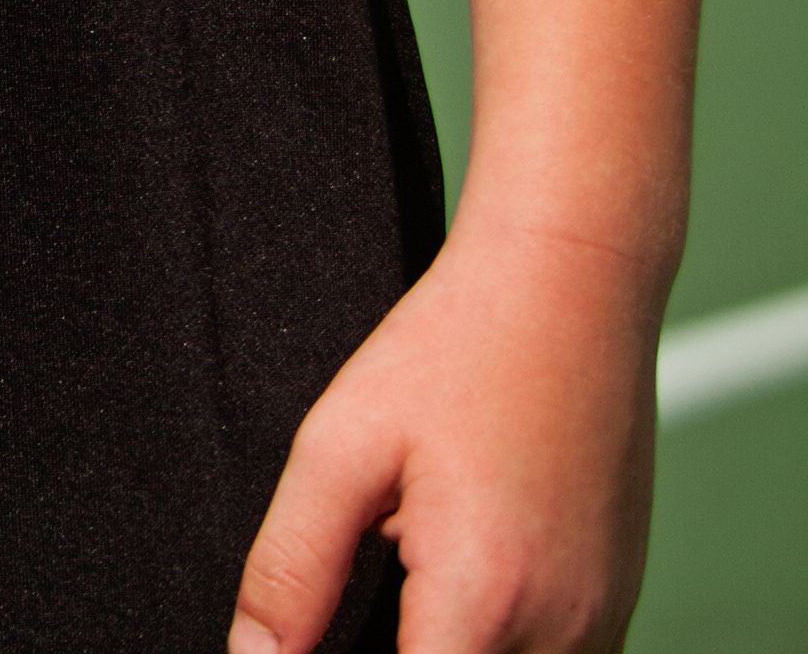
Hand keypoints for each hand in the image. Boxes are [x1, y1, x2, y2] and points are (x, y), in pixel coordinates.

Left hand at [229, 216, 666, 653]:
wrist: (571, 291)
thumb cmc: (460, 350)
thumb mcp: (338, 449)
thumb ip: (290, 569)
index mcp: (483, 600)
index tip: (312, 643)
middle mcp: (562, 631)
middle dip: (402, 649)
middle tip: (366, 584)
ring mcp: (603, 623)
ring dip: (449, 646)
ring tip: (409, 571)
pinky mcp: (619, 606)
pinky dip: (495, 639)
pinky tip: (457, 580)